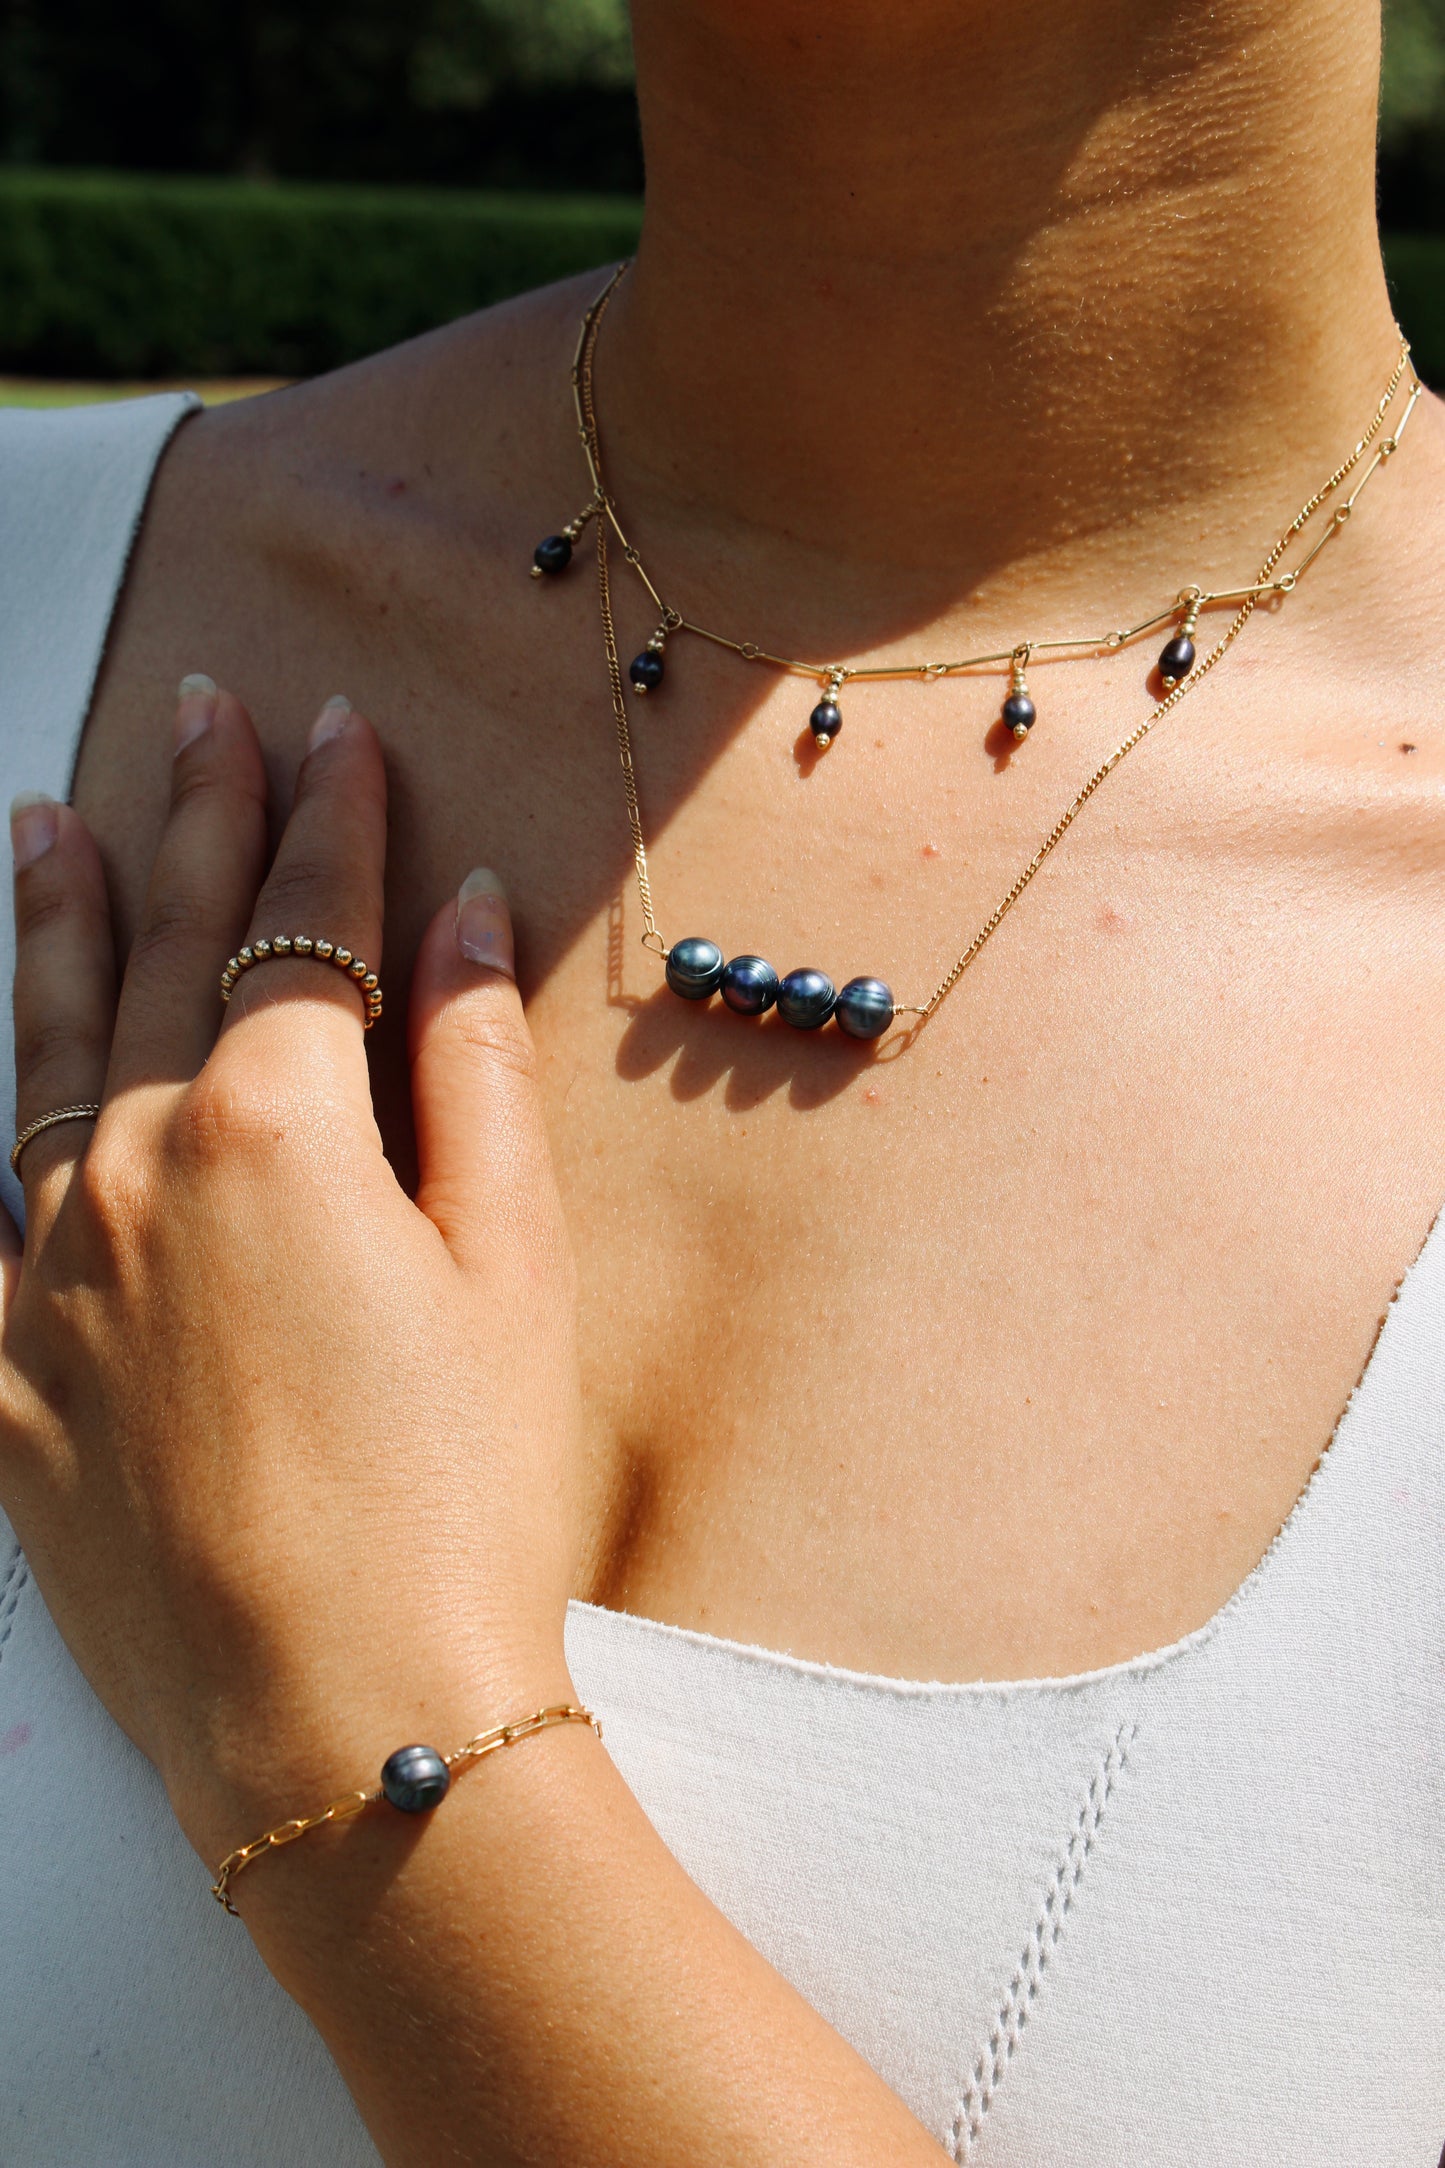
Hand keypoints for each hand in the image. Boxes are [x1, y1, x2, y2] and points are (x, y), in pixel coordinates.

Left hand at [0, 681, 582, 1858]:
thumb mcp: (510, 1267)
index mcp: (273, 1128)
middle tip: (201, 712)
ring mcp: (42, 1271)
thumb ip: (474, 1071)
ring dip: (58, 925)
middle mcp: (131, 1168)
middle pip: (168, 949)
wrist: (338, 1719)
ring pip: (43, 1048)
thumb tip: (462, 917)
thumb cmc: (461, 1496)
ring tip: (45, 824)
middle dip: (198, 818)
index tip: (339, 729)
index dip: (332, 817)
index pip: (304, 924)